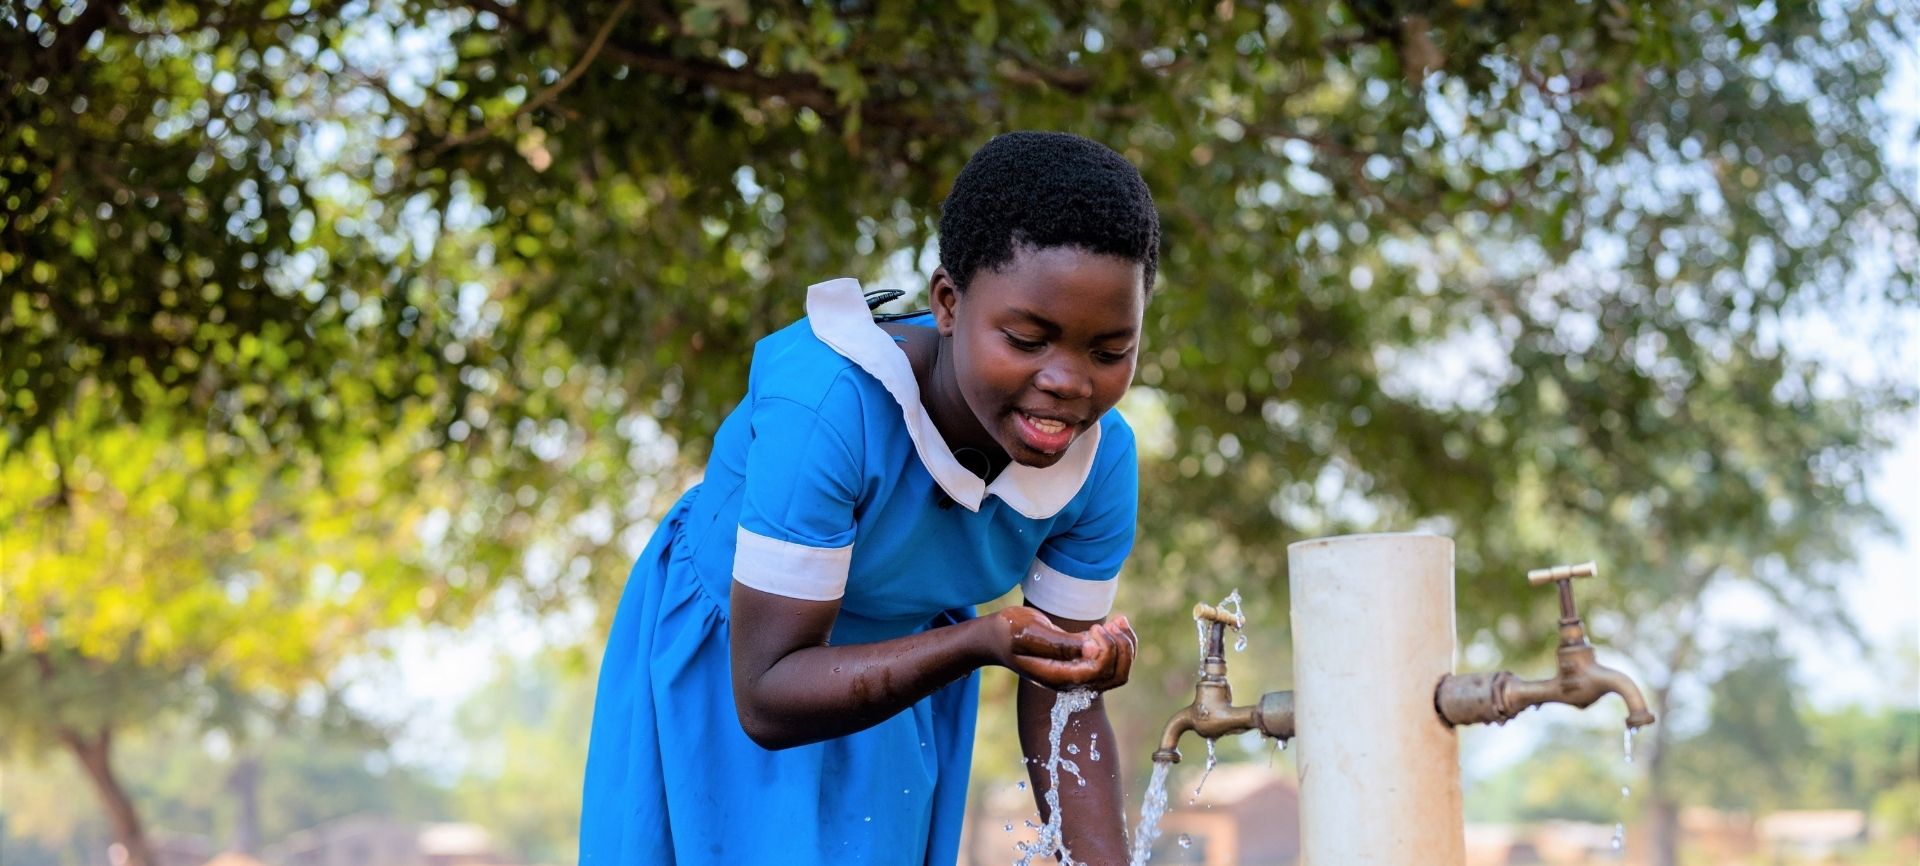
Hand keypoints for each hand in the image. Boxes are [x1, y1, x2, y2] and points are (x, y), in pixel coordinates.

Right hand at [990, 607, 1135, 691]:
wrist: (996, 637)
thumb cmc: (1009, 631)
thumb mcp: (1029, 632)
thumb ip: (1060, 643)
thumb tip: (1093, 648)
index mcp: (1059, 677)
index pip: (1098, 671)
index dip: (1106, 649)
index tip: (1093, 628)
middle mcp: (1072, 680)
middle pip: (1116, 675)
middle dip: (1123, 648)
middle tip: (1113, 623)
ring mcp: (1078, 673)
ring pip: (1119, 671)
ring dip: (1126, 646)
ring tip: (1120, 620)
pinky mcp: (1081, 661)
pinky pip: (1113, 661)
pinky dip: (1120, 642)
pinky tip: (1117, 622)